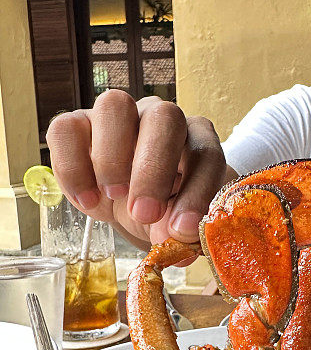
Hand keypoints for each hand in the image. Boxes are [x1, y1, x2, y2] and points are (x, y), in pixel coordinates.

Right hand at [47, 90, 234, 247]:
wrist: (131, 204)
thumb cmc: (164, 208)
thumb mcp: (176, 223)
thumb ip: (179, 230)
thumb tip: (173, 243)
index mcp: (197, 138)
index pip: (205, 154)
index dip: (197, 192)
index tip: (182, 230)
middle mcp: (161, 117)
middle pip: (164, 117)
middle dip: (154, 169)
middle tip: (144, 213)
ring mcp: (119, 116)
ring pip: (114, 105)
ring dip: (112, 157)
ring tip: (113, 196)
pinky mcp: (78, 124)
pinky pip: (67, 129)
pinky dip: (73, 167)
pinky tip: (87, 200)